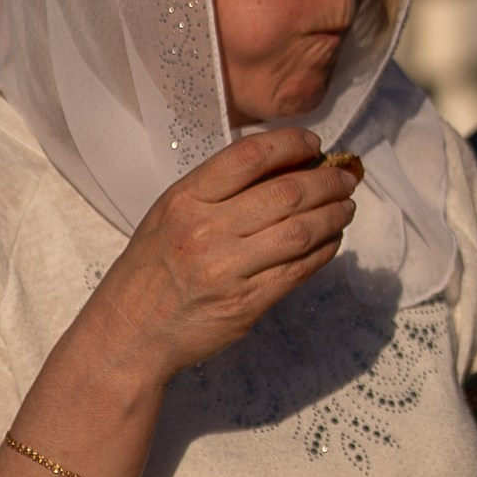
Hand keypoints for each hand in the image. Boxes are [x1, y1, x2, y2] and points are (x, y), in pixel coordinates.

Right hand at [96, 131, 362, 388]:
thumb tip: (284, 165)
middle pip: (286, 193)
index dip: (290, 144)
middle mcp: (206, 230)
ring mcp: (228, 268)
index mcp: (185, 199)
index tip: (314, 144)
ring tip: (346, 207)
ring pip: (301, 231)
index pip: (249, 156)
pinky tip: (332, 241)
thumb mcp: (169, 215)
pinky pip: (299, 270)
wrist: (130, 333)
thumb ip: (217, 190)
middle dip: (326, 181)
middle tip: (345, 179)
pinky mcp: (247, 303)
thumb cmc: (150, 270)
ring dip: (333, 216)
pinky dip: (324, 251)